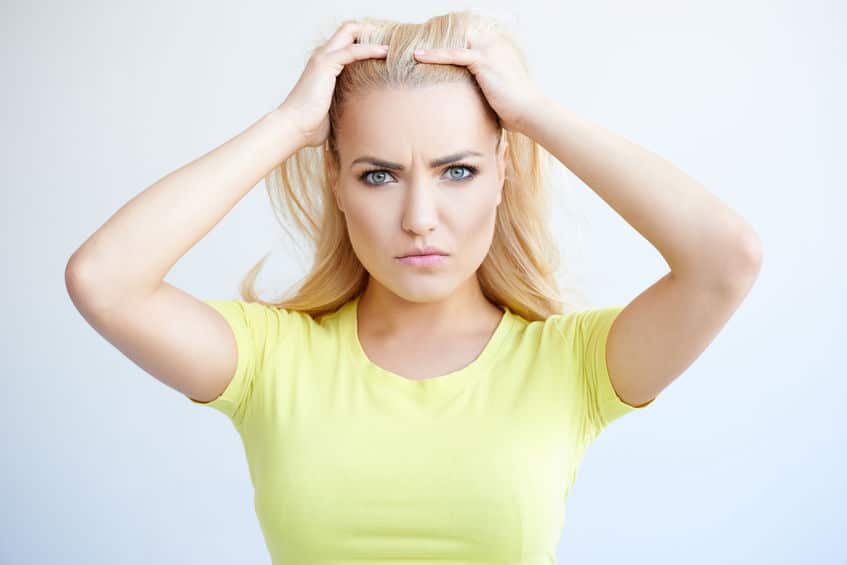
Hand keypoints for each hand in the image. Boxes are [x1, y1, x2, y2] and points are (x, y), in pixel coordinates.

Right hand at [278, 21, 388, 147]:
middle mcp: (323, 56)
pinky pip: (353, 50)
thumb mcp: (335, 110)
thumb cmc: (311, 125)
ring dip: (374, 36)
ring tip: (394, 46)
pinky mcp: (325, 65)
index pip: (347, 41)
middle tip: (392, 44)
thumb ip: (347, 104)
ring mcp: (323, 58)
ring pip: (351, 32)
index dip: (367, 41)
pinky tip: (385, 52)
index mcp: (325, 65)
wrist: (294, 128)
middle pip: (349, 30)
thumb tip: (365, 116)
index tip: (387, 52)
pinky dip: (371, 49)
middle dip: (372, 32)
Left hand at [413, 27, 545, 134]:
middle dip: (437, 40)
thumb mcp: (495, 89)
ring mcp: (489, 49)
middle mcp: (493, 42)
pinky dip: (434, 55)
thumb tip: (463, 93)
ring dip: (432, 46)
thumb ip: (480, 83)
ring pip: (453, 42)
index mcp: (497, 46)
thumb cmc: (513, 107)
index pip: (465, 37)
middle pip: (457, 34)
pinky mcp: (483, 60)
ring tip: (411, 52)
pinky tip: (418, 56)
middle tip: (413, 49)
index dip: (447, 43)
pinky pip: (453, 54)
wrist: (528, 111)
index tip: (427, 51)